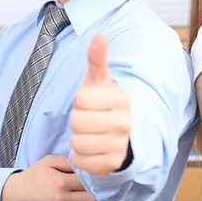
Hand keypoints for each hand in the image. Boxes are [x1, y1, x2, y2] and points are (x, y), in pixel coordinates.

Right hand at [0, 155, 94, 200]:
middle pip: (89, 199)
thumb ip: (67, 162)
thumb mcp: (48, 162)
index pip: (87, 183)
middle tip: (78, 191)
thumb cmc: (32, 177)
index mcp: (61, 182)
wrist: (12, 196)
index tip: (83, 181)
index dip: (87, 181)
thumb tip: (83, 166)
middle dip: (85, 194)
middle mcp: (60, 200)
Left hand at [70, 33, 131, 176]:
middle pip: (76, 121)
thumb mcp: (99, 83)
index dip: (79, 101)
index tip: (90, 103)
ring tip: (90, 135)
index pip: (80, 98)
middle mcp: (125, 122)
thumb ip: (97, 60)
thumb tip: (99, 35)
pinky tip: (91, 149)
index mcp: (121, 99)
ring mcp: (120, 145)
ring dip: (77, 139)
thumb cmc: (104, 105)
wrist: (122, 136)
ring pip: (77, 141)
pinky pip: (80, 160)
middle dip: (77, 121)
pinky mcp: (112, 165)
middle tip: (88, 120)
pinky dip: (80, 156)